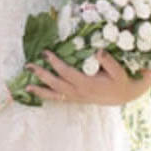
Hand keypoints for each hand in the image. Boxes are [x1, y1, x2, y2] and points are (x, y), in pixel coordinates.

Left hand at [25, 49, 150, 105]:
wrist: (124, 95)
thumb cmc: (121, 80)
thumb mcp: (119, 71)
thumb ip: (108, 61)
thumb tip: (98, 51)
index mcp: (87, 84)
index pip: (66, 72)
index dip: (55, 63)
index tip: (45, 53)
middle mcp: (78, 92)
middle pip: (56, 83)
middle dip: (41, 74)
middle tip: (29, 65)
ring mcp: (76, 97)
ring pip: (55, 94)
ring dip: (40, 90)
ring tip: (27, 86)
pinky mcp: (76, 99)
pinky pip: (59, 98)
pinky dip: (47, 96)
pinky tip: (38, 92)